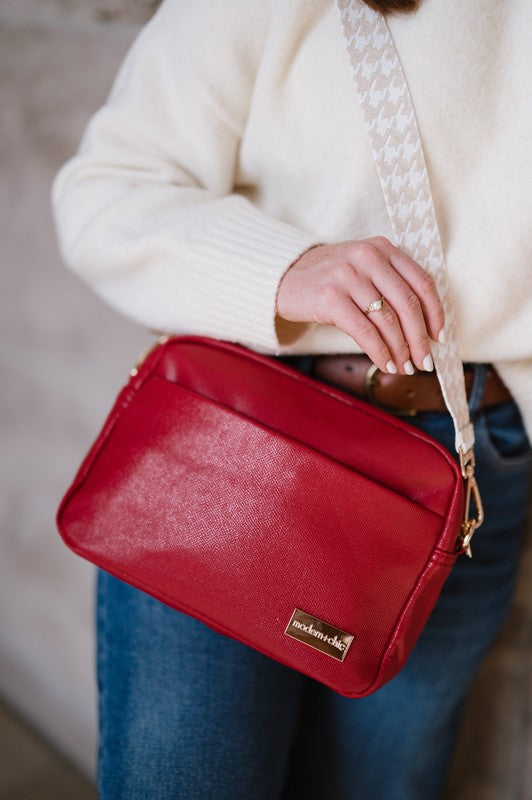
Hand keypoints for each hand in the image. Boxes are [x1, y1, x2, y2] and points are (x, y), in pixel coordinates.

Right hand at [275, 238, 444, 374]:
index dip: (435, 313)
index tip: (439, 336)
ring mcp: (348, 276)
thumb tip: (422, 329)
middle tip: (424, 362)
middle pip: (407, 304)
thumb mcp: (362, 270)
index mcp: (382, 249)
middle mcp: (368, 258)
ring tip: (403, 367)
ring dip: (400, 350)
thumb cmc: (328, 279)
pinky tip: (384, 363)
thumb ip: (390, 286)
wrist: (283, 277)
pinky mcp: (330, 298)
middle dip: (419, 339)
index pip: (421, 282)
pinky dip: (379, 351)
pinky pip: (364, 331)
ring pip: (387, 320)